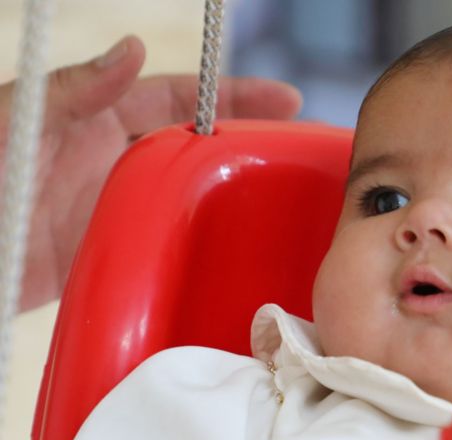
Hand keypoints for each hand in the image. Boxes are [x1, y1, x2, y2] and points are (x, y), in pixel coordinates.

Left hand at [0, 35, 302, 311]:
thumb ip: (70, 89)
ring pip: (186, 198)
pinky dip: (198, 246)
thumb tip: (133, 49)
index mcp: (91, 118)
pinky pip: (163, 245)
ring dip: (230, 198)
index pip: (176, 99)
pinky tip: (232, 255)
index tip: (285, 100)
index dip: (231, 97)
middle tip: (302, 156)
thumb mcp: (14, 122)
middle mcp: (108, 161)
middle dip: (248, 145)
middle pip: (194, 148)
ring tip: (284, 205)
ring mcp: (109, 210)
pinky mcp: (104, 258)